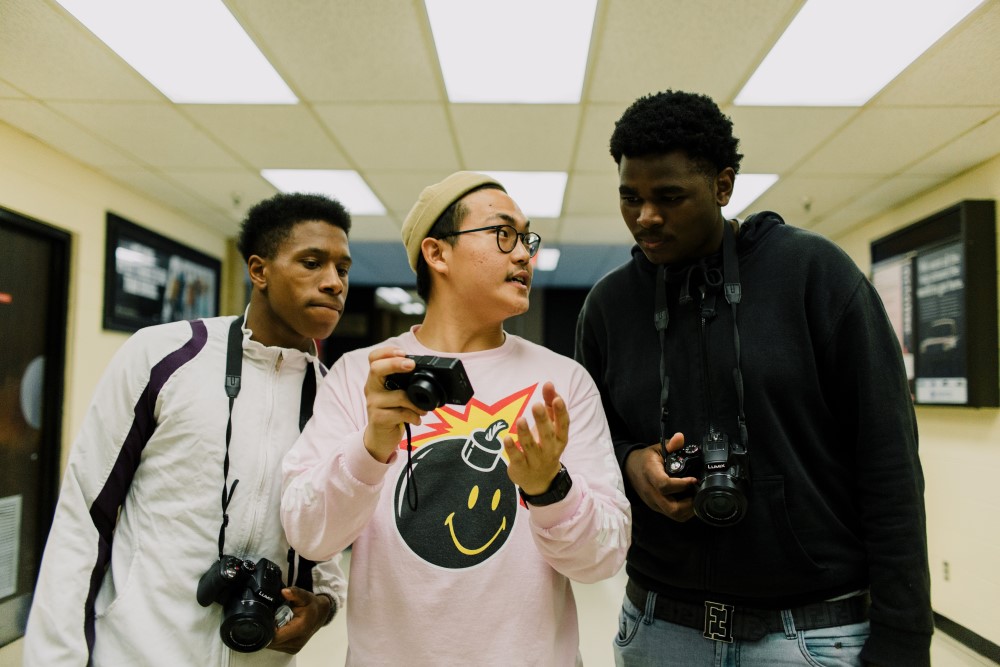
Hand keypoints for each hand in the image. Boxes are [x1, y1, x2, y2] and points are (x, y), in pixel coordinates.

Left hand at [267, 587, 331, 653]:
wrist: (320, 616)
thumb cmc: (311, 606)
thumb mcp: (305, 596)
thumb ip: (295, 593)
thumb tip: (284, 591)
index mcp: (300, 629)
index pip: (275, 636)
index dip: (266, 629)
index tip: (263, 619)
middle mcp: (297, 642)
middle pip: (272, 642)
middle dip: (266, 632)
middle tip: (266, 619)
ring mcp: (294, 648)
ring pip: (273, 646)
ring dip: (270, 636)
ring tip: (273, 623)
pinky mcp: (292, 651)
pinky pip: (277, 646)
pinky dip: (274, 639)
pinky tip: (277, 629)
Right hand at [362, 347, 424, 462]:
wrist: (380, 438)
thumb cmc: (392, 412)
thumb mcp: (396, 394)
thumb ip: (405, 384)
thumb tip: (429, 374)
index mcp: (377, 379)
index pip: (374, 358)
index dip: (387, 352)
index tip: (404, 353)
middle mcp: (371, 388)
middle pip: (376, 368)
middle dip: (395, 364)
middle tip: (411, 365)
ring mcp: (373, 403)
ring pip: (398, 395)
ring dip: (416, 402)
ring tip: (424, 409)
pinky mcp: (378, 418)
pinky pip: (401, 413)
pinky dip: (413, 416)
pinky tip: (417, 419)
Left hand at [503, 382, 568, 495]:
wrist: (541, 481)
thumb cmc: (546, 446)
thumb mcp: (551, 427)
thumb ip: (550, 405)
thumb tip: (549, 384)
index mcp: (560, 439)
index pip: (563, 425)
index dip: (561, 412)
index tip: (557, 399)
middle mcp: (550, 450)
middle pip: (547, 435)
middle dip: (542, 420)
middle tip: (536, 405)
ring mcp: (536, 460)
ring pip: (531, 446)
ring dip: (525, 433)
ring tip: (521, 420)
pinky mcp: (521, 467)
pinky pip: (517, 457)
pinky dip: (512, 448)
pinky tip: (506, 438)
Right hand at [625, 434, 696, 521]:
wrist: (630, 469)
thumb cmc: (646, 459)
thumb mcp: (657, 448)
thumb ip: (670, 445)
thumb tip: (681, 438)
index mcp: (650, 474)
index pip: (665, 485)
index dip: (682, 485)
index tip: (694, 479)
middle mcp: (651, 491)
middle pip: (671, 508)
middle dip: (689, 504)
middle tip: (698, 492)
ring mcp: (653, 502)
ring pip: (673, 515)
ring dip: (688, 509)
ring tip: (695, 497)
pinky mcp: (655, 507)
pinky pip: (672, 515)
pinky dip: (683, 511)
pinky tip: (688, 500)